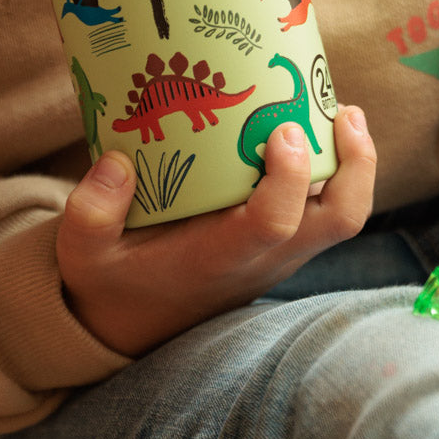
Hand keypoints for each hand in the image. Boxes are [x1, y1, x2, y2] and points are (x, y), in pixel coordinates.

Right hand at [56, 106, 375, 357]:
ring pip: (341, 216)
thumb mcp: (81, 254)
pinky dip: (333, 170)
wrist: (127, 326)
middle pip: (339, 221)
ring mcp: (278, 253)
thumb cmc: (109, 283)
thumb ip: (90, 212)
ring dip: (353, 164)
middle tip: (344, 112)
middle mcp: (262, 257)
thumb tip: (118, 162)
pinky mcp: (278, 243)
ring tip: (342, 111)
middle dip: (357, 166)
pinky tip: (312, 129)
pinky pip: (323, 210)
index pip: (274, 225)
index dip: (289, 178)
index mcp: (218, 258)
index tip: (282, 130)